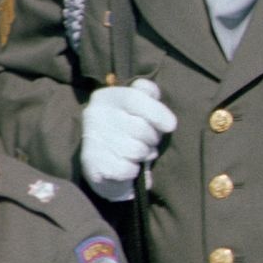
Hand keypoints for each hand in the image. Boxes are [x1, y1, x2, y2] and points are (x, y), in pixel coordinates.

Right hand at [80, 78, 175, 201]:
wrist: (104, 163)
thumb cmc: (131, 130)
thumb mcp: (140, 107)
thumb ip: (147, 94)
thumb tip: (151, 92)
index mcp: (107, 97)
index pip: (134, 98)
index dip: (157, 113)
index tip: (171, 126)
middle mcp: (94, 114)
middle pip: (140, 128)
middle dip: (152, 139)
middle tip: (148, 142)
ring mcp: (91, 138)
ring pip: (136, 150)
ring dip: (144, 155)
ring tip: (138, 153)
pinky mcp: (91, 163)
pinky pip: (126, 169)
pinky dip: (132, 170)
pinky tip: (127, 165)